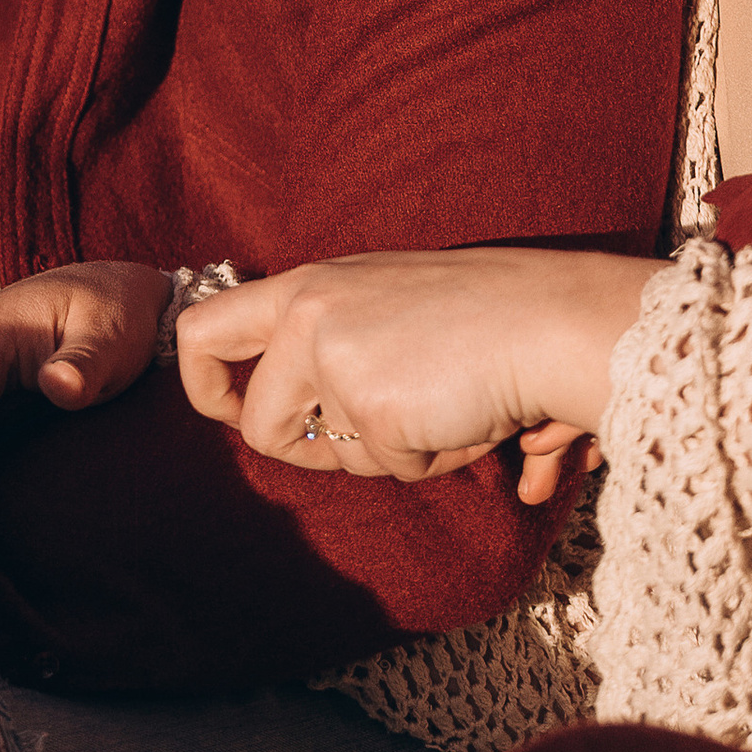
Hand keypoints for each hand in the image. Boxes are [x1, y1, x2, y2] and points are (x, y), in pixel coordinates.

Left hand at [176, 250, 655, 491]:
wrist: (550, 319)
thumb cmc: (484, 316)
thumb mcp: (387, 307)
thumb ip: (332, 345)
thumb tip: (296, 426)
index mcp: (310, 284)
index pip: (201, 330)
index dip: (206, 388)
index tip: (240, 414)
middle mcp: (308, 313)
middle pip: (253, 423)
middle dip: (294, 450)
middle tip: (355, 436)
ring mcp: (333, 359)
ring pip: (330, 456)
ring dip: (383, 450)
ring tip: (439, 401)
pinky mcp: (369, 407)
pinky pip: (385, 467)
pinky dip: (426, 457)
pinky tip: (459, 414)